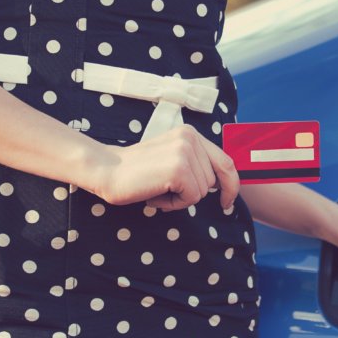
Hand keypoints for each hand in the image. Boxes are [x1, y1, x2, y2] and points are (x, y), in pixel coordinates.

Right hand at [87, 124, 239, 210]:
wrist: (107, 171)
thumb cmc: (138, 172)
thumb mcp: (172, 159)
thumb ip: (195, 163)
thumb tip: (223, 184)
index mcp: (190, 133)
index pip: (225, 161)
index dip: (231, 185)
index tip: (227, 203)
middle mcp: (191, 138)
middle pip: (213, 181)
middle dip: (191, 192)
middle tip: (163, 187)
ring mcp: (185, 152)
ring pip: (202, 192)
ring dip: (180, 199)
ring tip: (157, 188)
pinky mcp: (179, 169)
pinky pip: (191, 198)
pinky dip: (173, 204)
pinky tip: (155, 194)